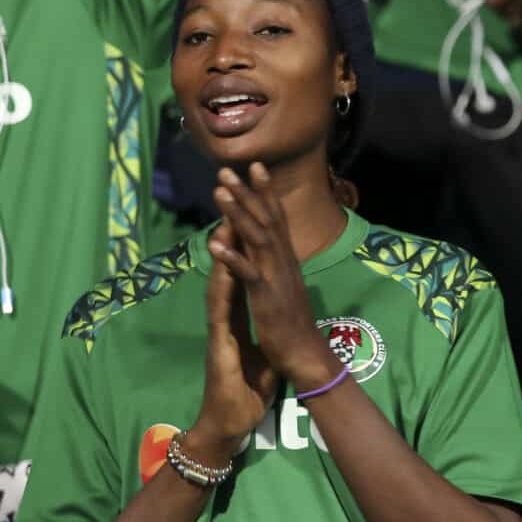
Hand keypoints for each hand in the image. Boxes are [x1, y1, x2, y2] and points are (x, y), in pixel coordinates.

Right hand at [187, 223, 279, 454]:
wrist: (229, 420)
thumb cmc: (244, 389)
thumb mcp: (259, 351)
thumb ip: (259, 330)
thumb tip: (270, 317)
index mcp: (239, 314)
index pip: (244, 270)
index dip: (249, 241)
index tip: (256, 210)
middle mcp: (226, 314)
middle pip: (229, 266)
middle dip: (232, 230)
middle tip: (235, 194)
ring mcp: (220, 325)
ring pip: (221, 278)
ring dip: (223, 247)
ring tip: (226, 214)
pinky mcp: (219, 339)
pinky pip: (220, 305)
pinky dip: (221, 282)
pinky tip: (220, 260)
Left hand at [207, 165, 340, 390]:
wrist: (306, 353)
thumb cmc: (294, 324)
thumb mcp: (286, 287)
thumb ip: (278, 264)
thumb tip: (271, 246)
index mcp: (286, 260)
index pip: (276, 219)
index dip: (265, 192)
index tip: (255, 168)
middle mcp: (283, 262)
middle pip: (265, 220)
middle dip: (247, 193)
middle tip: (227, 170)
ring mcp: (276, 278)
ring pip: (256, 239)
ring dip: (238, 214)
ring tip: (220, 193)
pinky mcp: (267, 297)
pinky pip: (248, 273)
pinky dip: (232, 257)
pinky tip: (216, 244)